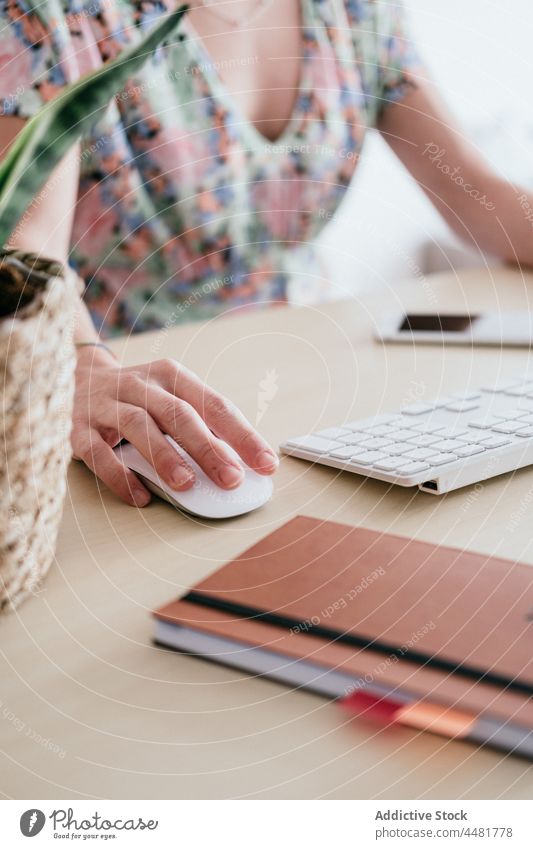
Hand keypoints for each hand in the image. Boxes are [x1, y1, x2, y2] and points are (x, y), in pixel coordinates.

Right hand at [72, 347, 278, 506]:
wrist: (77, 380)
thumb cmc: (140, 398)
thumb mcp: (171, 399)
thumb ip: (202, 426)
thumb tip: (240, 465)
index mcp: (172, 376)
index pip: (214, 405)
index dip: (242, 435)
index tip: (265, 464)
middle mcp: (140, 385)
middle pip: (179, 415)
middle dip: (208, 448)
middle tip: (231, 478)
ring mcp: (107, 405)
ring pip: (139, 426)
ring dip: (165, 457)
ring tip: (186, 485)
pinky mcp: (80, 429)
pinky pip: (99, 452)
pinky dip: (120, 475)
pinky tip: (140, 495)